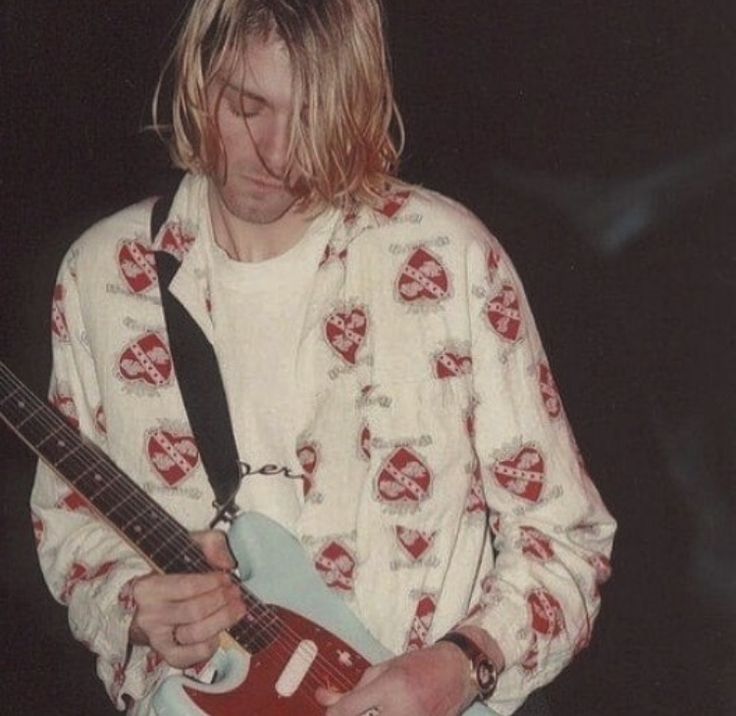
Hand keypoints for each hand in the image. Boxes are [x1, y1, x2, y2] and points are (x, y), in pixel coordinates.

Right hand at [129, 530, 246, 668]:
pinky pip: (194, 656)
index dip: (212, 583)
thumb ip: (210, 543)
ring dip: (222, 620)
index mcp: (148, 588)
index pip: (186, 586)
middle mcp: (148, 616)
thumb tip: (227, 563)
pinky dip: (211, 644)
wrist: (155, 602)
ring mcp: (157, 639)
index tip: (226, 578)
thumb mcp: (189, 547)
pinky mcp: (168, 656)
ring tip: (237, 608)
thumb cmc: (175, 573)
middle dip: (221, 601)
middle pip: (194, 612)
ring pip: (195, 634)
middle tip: (236, 593)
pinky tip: (219, 630)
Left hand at [315, 642, 477, 715]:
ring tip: (373, 710)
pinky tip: (386, 712)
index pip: (349, 709)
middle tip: (348, 713)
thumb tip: (322, 697)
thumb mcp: (385, 669)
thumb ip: (354, 689)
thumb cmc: (419, 665)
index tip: (332, 713)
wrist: (458, 670)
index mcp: (390, 686)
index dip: (333, 714)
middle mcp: (402, 709)